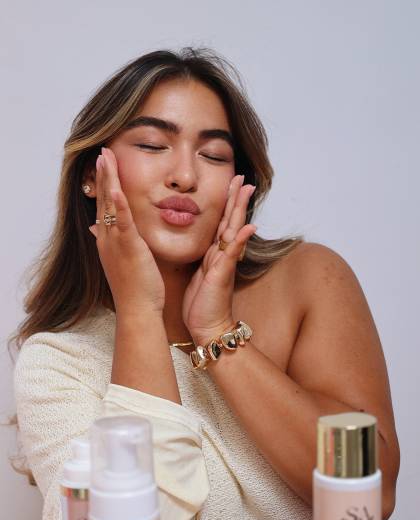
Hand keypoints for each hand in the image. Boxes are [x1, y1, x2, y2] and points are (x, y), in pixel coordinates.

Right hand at [89, 147, 164, 315]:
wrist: (138, 311)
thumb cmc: (136, 290)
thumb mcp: (122, 261)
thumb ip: (114, 242)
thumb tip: (98, 229)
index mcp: (107, 242)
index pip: (104, 207)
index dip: (104, 185)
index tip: (105, 165)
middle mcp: (106, 239)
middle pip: (102, 200)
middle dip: (103, 175)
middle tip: (102, 151)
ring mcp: (115, 243)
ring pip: (109, 206)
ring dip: (107, 180)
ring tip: (106, 157)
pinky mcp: (128, 248)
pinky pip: (122, 223)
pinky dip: (118, 205)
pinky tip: (115, 188)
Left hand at [182, 174, 256, 344]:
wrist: (208, 328)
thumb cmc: (202, 305)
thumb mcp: (199, 276)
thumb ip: (203, 260)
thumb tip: (202, 246)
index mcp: (214, 254)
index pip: (222, 223)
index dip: (226, 203)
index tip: (230, 182)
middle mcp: (222, 255)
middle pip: (231, 221)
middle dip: (236, 198)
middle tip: (242, 176)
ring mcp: (224, 264)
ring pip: (233, 231)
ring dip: (240, 210)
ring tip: (246, 189)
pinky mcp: (221, 274)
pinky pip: (232, 254)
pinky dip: (241, 240)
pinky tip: (248, 226)